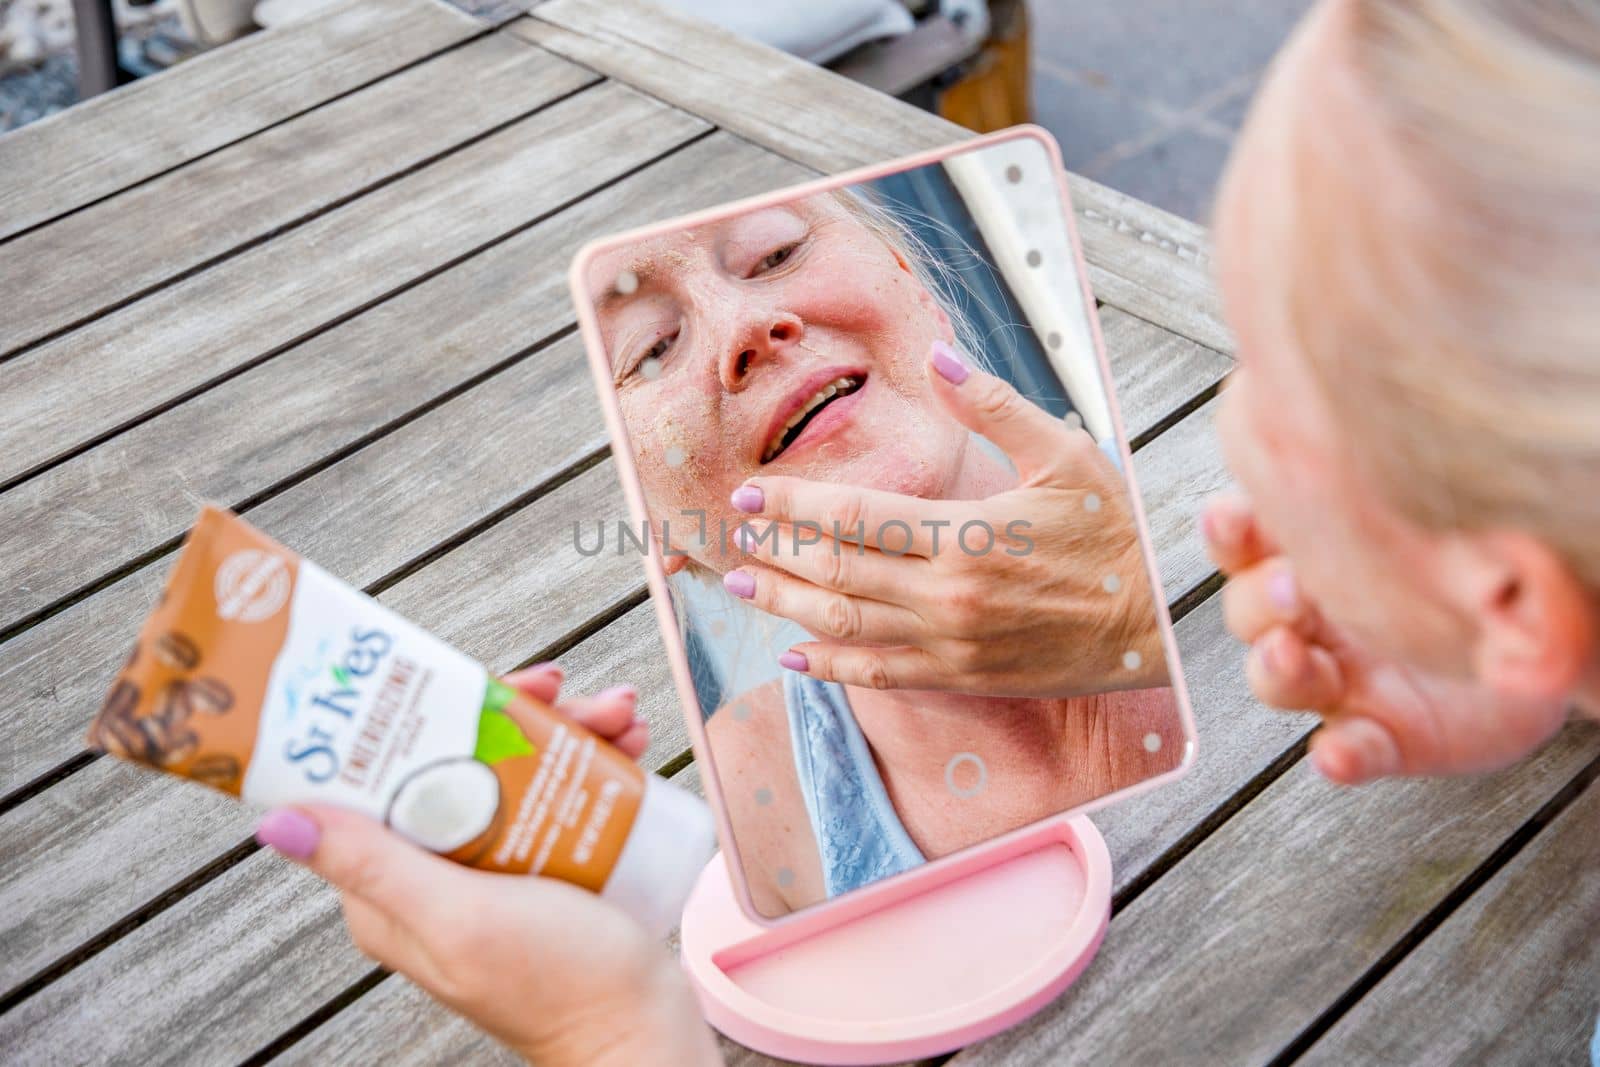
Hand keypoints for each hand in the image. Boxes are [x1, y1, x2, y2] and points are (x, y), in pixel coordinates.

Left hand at [253, 664, 720, 1066]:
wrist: (642, 1031)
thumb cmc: (560, 988)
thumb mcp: (462, 919)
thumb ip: (377, 867)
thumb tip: (279, 822)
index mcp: (391, 888)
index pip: (387, 774)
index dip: (426, 716)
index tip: (471, 682)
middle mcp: (435, 873)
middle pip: (460, 757)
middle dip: (520, 715)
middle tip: (566, 693)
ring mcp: (493, 868)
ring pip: (517, 765)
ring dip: (571, 729)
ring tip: (620, 720)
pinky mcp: (544, 865)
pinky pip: (558, 790)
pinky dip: (594, 759)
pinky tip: (630, 746)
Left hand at [722, 343, 1168, 697]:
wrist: (1154, 626)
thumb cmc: (1112, 535)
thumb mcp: (1065, 455)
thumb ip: (994, 407)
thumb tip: (937, 357)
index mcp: (965, 533)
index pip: (854, 516)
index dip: (796, 503)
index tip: (755, 493)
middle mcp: (947, 594)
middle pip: (835, 573)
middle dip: (776, 552)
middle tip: (733, 537)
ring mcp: (950, 643)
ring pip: (846, 626)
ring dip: (786, 606)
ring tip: (743, 587)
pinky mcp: (961, 677)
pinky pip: (880, 676)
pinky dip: (831, 669)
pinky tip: (794, 657)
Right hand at [1204, 494, 1568, 782]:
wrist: (1553, 637)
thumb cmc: (1490, 561)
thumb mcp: (1448, 510)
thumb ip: (1407, 488)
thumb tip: (1381, 431)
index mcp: (1323, 555)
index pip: (1249, 540)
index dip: (1230, 533)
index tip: (1232, 519)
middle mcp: (1320, 618)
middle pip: (1249, 610)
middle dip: (1261, 598)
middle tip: (1293, 587)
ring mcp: (1347, 681)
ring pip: (1277, 679)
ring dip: (1277, 670)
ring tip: (1294, 658)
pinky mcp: (1386, 738)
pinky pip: (1351, 750)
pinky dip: (1341, 754)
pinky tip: (1338, 753)